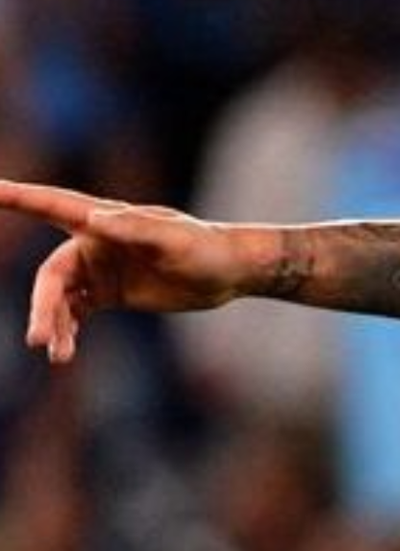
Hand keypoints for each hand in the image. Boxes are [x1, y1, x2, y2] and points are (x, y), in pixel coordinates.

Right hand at [0, 180, 254, 362]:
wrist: (228, 273)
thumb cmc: (203, 248)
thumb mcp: (173, 239)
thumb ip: (134, 228)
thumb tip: (94, 219)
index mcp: (105, 220)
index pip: (52, 205)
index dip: (18, 196)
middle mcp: (95, 242)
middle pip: (52, 275)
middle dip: (42, 306)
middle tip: (37, 339)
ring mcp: (99, 269)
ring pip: (59, 298)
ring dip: (53, 324)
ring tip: (57, 354)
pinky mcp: (107, 294)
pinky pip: (74, 313)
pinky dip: (66, 330)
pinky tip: (64, 352)